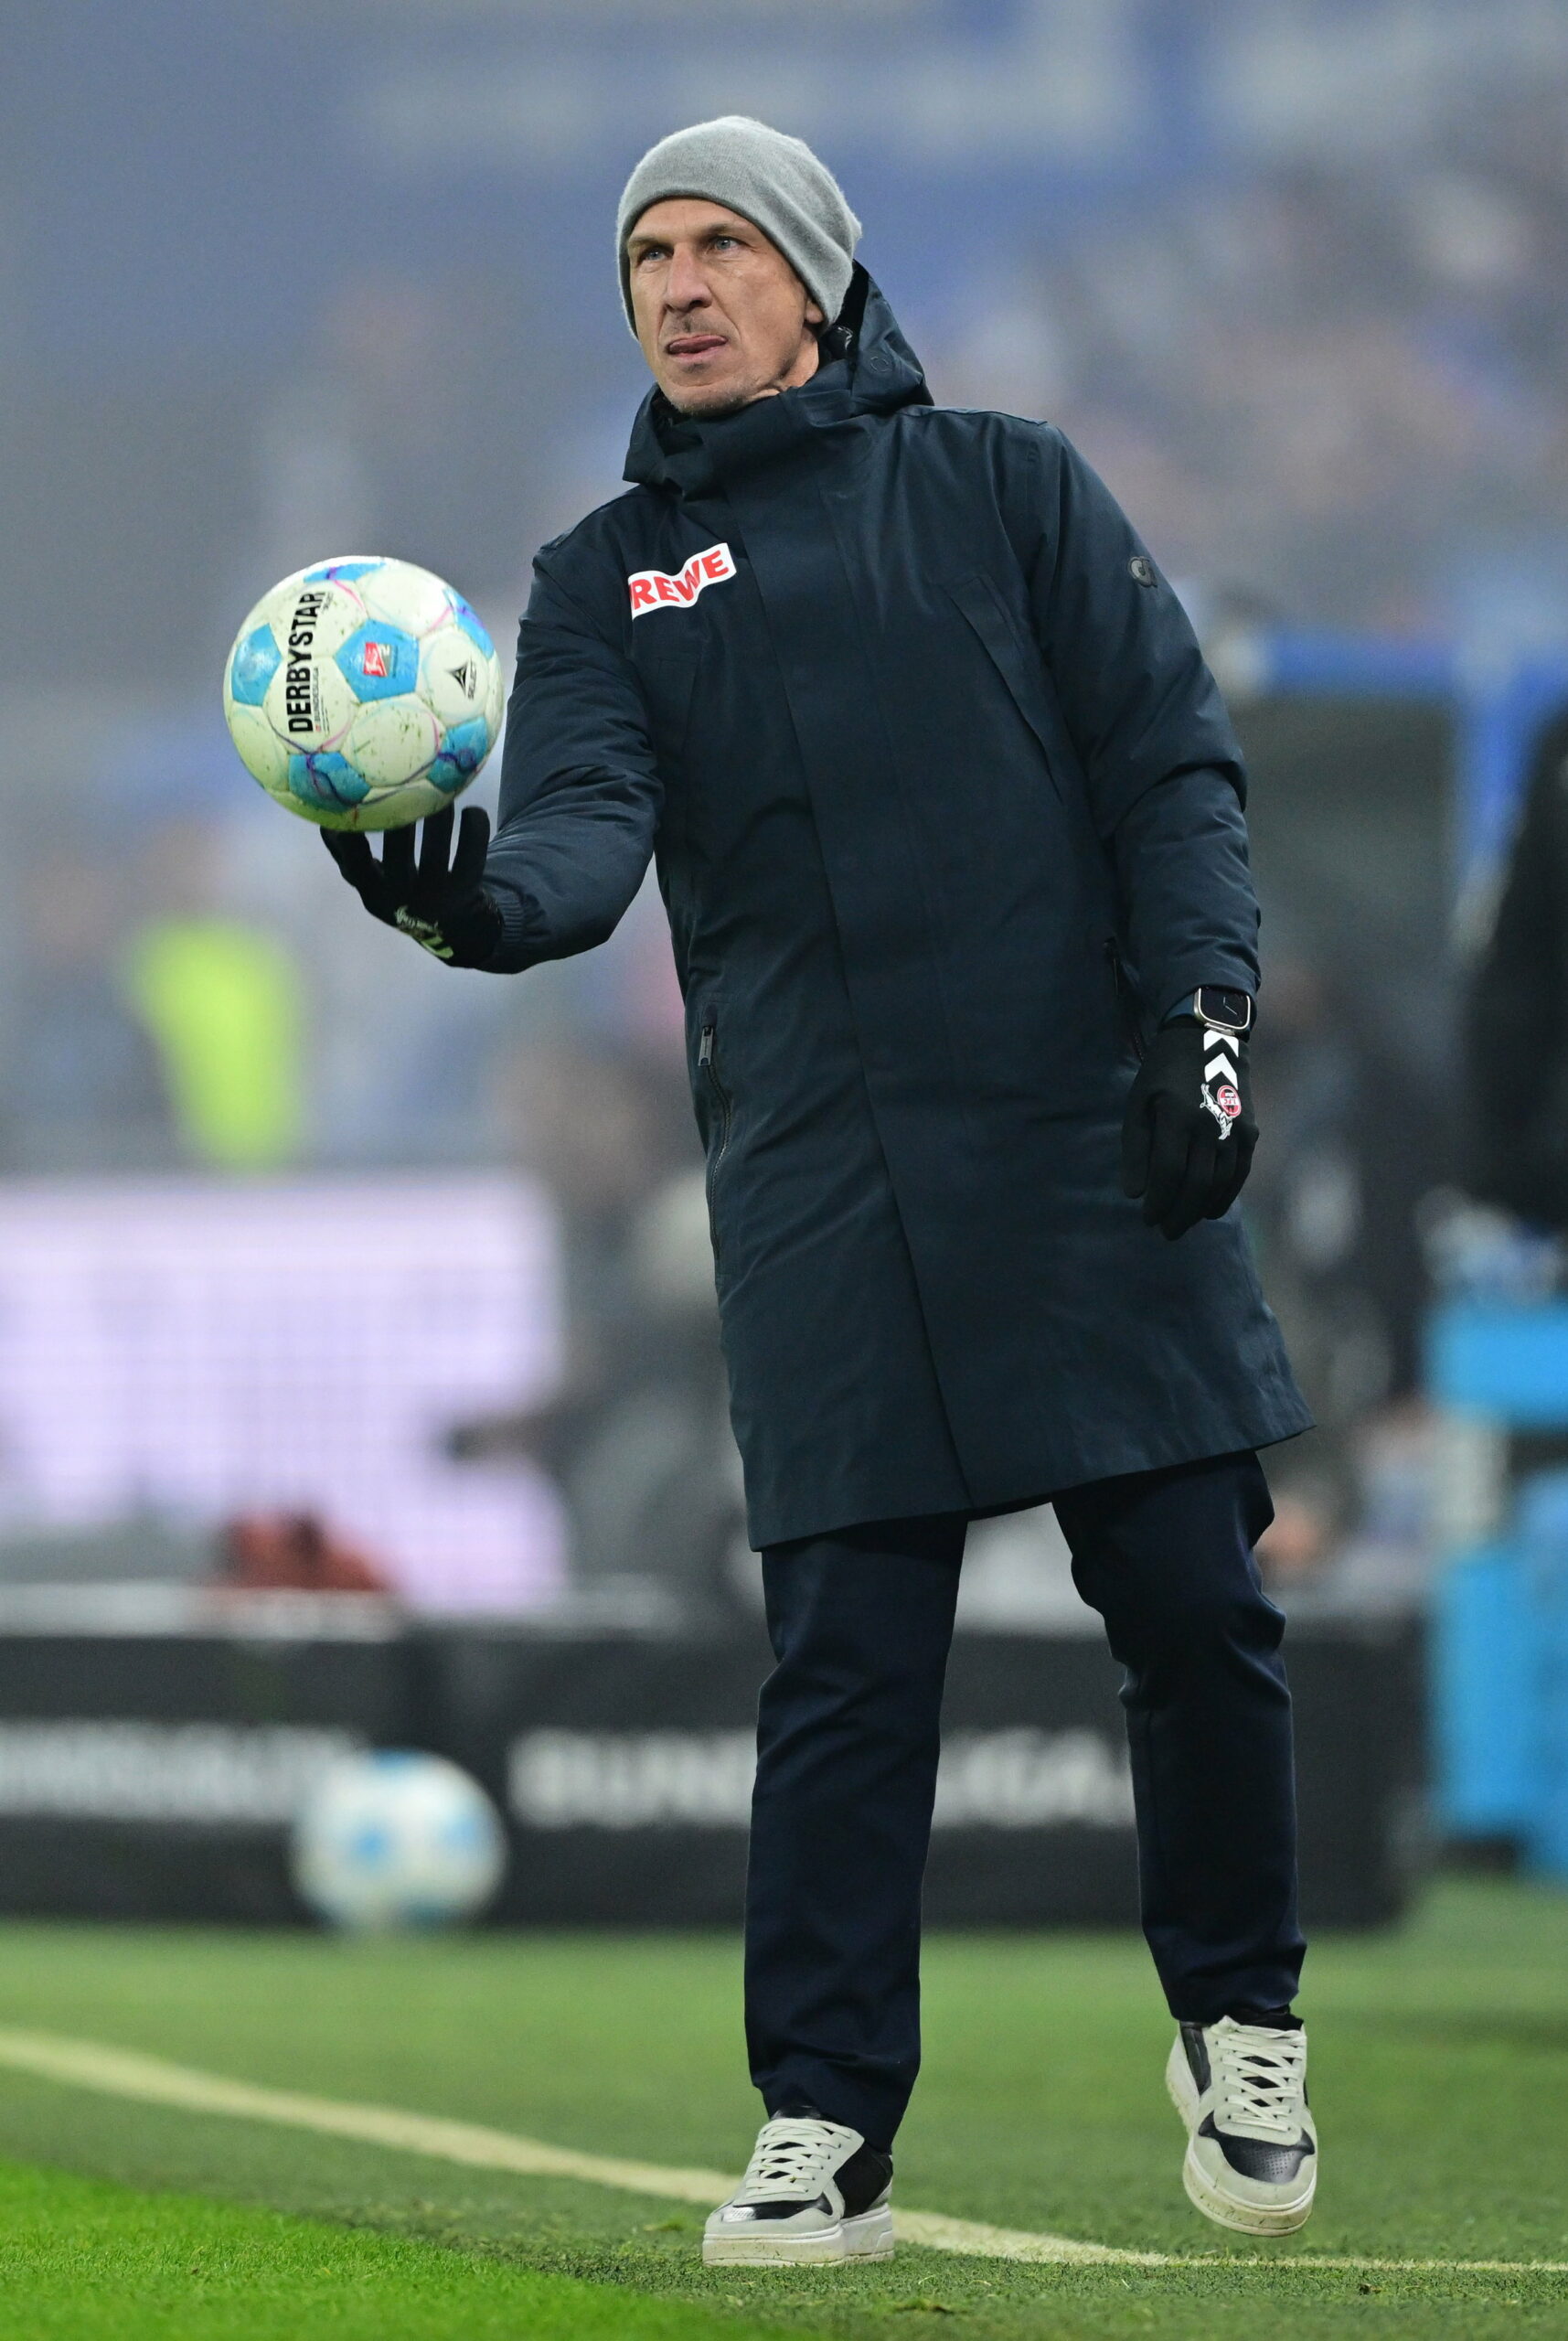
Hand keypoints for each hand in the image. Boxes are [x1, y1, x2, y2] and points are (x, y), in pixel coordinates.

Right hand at [321, 805, 501, 967]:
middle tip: (402, 784)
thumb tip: (320, 808)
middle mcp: (400, 897)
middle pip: (396, 855)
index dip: (347, 833)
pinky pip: (470, 858)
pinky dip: (474, 830)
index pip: (353, 862)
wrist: (454, 927)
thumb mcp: (372, 880)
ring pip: (435, 853)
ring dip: (439, 818)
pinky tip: (473, 811)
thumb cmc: (404, 889)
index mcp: (371, 890)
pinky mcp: (464, 894)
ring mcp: (433, 898)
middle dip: (398, 819)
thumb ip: (349, 853)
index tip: (347, 799)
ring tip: (443, 791)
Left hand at [1121, 1016, 1256, 1239]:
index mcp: (1177, 1114)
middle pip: (1196, 1184)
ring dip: (1200, 1210)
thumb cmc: (1165, 1073)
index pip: (1167, 1172)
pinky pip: (1239, 1174)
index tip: (1146, 1218)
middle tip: (1164, 1231)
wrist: (1211, 1037)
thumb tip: (1134, 1194)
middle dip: (1178, 1214)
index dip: (1157, 1201)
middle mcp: (1210, 1123)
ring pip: (1220, 1184)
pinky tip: (1208, 1210)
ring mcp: (1235, 1128)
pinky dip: (1224, 1197)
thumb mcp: (1139, 1102)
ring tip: (1182, 1223)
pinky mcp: (1250, 1132)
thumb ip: (1135, 1149)